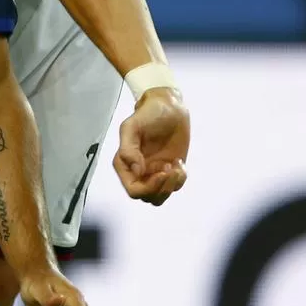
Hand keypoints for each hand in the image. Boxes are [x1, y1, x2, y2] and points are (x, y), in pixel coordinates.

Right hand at [113, 87, 189, 205]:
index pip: (133, 190)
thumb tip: (137, 172)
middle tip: (170, 168)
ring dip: (171, 186)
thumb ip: (128, 149)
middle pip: (147, 197)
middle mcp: (138, 172)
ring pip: (160, 196)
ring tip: (177, 167)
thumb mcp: (132, 126)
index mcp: (125, 164)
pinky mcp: (170, 170)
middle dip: (161, 187)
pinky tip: (180, 162)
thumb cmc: (148, 114)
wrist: (169, 108)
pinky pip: (174, 187)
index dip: (147, 187)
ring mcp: (154, 172)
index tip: (161, 171)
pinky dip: (180, 179)